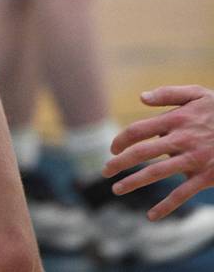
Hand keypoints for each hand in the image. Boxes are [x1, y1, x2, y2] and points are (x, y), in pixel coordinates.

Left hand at [103, 86, 213, 218]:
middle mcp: (181, 140)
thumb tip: (140, 97)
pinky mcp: (205, 177)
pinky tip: (151, 215)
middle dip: (120, 163)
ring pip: (157, 173)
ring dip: (135, 182)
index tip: (113, 149)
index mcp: (176, 119)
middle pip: (142, 152)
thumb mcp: (197, 93)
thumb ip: (168, 94)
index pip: (139, 130)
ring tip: (117, 190)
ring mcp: (193, 160)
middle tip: (105, 171)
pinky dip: (166, 206)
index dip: (122, 140)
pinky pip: (182, 194)